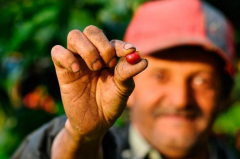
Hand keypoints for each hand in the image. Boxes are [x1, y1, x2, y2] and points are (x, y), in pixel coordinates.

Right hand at [51, 25, 147, 140]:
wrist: (95, 122)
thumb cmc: (111, 104)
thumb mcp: (123, 89)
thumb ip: (129, 73)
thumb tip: (143, 60)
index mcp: (108, 57)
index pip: (111, 40)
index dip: (119, 45)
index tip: (129, 52)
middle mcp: (92, 55)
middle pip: (91, 30)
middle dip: (102, 45)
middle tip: (109, 63)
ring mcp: (77, 61)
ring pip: (74, 35)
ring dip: (87, 49)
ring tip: (95, 67)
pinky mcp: (63, 70)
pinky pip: (57, 52)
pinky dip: (66, 57)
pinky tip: (76, 70)